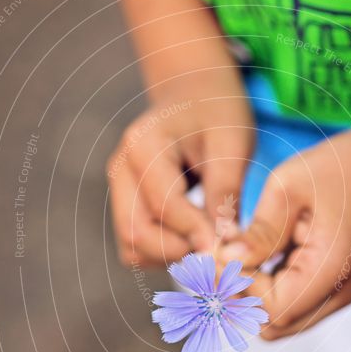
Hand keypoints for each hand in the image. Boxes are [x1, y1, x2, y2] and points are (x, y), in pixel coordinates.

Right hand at [107, 74, 254, 265]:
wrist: (194, 94)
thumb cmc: (217, 113)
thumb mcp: (232, 143)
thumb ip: (225, 192)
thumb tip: (224, 244)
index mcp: (144, 145)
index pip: (164, 204)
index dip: (196, 233)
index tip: (226, 248)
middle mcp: (121, 169)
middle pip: (136, 232)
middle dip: (180, 250)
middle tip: (218, 249)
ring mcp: (118, 189)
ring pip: (132, 246)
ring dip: (171, 257)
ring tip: (207, 242)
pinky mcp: (124, 205)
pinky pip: (135, 247)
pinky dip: (163, 254)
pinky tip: (193, 239)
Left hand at [217, 126, 350, 338]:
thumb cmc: (334, 170)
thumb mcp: (288, 187)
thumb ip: (260, 230)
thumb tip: (226, 260)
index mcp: (330, 269)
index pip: (273, 308)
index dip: (239, 288)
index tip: (220, 254)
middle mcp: (337, 293)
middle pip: (274, 325)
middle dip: (239, 296)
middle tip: (220, 257)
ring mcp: (335, 295)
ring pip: (277, 322)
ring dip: (249, 296)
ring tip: (232, 256)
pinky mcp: (328, 290)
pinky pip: (286, 306)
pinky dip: (262, 290)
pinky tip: (250, 258)